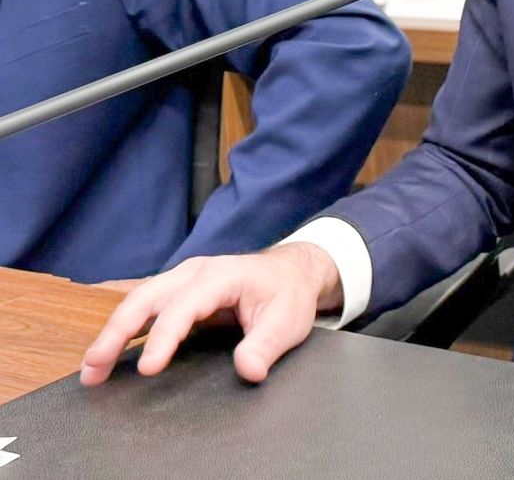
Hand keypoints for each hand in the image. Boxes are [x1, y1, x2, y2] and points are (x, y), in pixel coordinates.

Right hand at [79, 243, 341, 386]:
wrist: (291, 273)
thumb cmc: (288, 295)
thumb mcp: (287, 321)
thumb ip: (266, 345)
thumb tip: (248, 370)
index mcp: (222, 275)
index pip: (184, 306)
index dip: (164, 337)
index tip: (147, 368)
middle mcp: (195, 273)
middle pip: (146, 298)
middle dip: (117, 332)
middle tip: (94, 367)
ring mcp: (183, 279)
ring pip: (138, 301)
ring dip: (112, 332)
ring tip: (92, 368)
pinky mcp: (177, 292)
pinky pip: (145, 308)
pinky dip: (124, 329)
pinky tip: (108, 354)